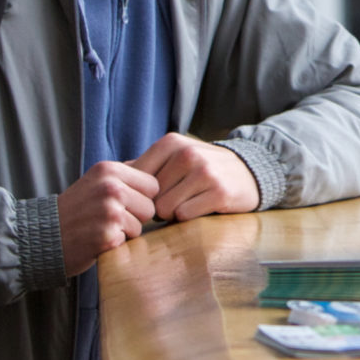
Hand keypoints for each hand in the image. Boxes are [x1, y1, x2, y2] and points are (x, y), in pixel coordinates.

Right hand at [58, 161, 158, 275]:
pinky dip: (116, 244)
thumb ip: (127, 174)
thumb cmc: (76, 209)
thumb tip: (164, 160)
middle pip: (150, 207)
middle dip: (135, 216)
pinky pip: (129, 241)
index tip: (122, 203)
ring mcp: (109, 212)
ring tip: (101, 228)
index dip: (141, 198)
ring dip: (125, 232)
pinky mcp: (107, 236)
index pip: (153, 185)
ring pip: (141, 226)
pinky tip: (97, 240)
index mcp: (109, 170)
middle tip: (108, 219)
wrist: (44, 234)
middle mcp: (110, 188)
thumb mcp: (97, 180)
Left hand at [131, 132, 261, 221]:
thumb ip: (145, 165)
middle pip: (150, 197)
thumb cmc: (203, 169)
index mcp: (171, 143)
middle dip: (160, 205)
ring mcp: (204, 172)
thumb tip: (110, 173)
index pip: (137, 178)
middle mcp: (187, 154)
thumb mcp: (175, 157)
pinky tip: (202, 207)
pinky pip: (185, 216)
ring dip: (175, 213)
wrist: (249, 173)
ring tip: (190, 202)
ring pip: (165, 209)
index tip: (157, 195)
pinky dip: (190, 217)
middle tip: (179, 199)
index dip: (143, 194)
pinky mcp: (219, 192)